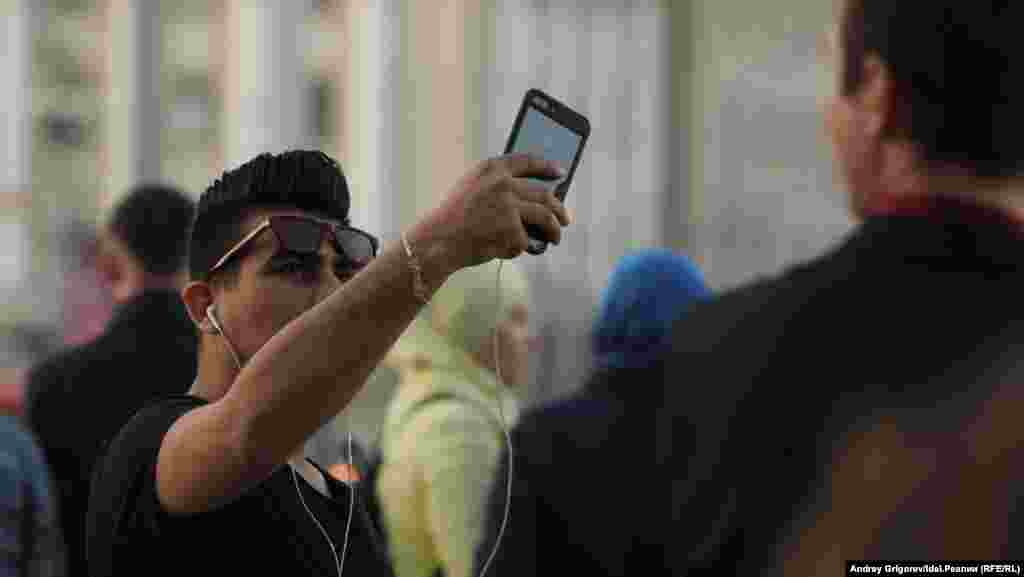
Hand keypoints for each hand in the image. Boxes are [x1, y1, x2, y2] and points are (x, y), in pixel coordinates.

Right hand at [414, 153, 571, 269]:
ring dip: (554, 229)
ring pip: (545, 217)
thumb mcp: (471, 187)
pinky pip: (525, 240)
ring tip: (555, 238)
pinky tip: (506, 249)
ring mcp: (509, 206)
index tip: (560, 173)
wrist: (438, 240)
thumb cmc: (454, 217)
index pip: (528, 161)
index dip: (547, 167)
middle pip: (544, 194)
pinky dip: (518, 248)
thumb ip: (497, 184)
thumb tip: (533, 196)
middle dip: (559, 209)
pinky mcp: (512, 229)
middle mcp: (503, 183)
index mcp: (492, 168)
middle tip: (564, 218)